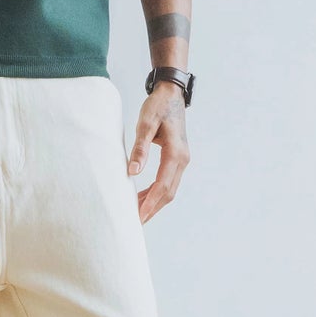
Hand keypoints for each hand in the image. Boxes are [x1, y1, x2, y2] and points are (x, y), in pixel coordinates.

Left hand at [126, 84, 189, 222]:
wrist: (171, 94)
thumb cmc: (158, 106)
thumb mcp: (145, 124)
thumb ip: (140, 148)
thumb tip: (133, 172)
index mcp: (176, 153)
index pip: (163, 185)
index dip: (150, 203)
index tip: (139, 216)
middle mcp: (182, 160)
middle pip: (168, 192)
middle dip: (152, 208)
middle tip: (135, 222)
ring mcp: (182, 160)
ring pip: (169, 189)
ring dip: (154, 202)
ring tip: (135, 213)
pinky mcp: (177, 159)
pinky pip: (167, 181)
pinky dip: (155, 192)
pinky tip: (141, 197)